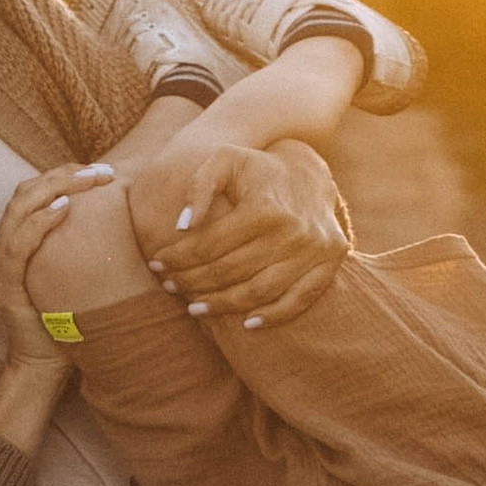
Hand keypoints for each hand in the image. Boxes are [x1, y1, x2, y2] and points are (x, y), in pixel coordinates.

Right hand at [0, 162, 118, 363]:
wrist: (44, 369)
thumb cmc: (69, 322)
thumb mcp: (74, 274)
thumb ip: (80, 247)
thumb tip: (121, 218)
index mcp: (15, 243)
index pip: (32, 193)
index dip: (62, 175)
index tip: (100, 171)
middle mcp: (1, 251)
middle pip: (24, 194)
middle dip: (64, 176)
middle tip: (102, 172)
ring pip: (18, 211)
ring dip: (56, 189)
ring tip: (89, 181)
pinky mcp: (5, 289)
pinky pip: (18, 248)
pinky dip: (39, 223)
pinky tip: (64, 209)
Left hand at [132, 140, 348, 327]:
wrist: (310, 174)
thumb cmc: (258, 170)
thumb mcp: (226, 160)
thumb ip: (199, 186)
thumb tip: (181, 226)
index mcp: (265, 208)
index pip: (210, 244)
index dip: (178, 257)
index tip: (156, 264)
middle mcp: (293, 231)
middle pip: (231, 271)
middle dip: (193, 282)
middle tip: (169, 287)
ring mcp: (314, 251)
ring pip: (259, 291)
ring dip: (223, 305)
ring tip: (195, 309)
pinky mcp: (329, 264)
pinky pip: (298, 300)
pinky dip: (273, 316)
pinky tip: (246, 324)